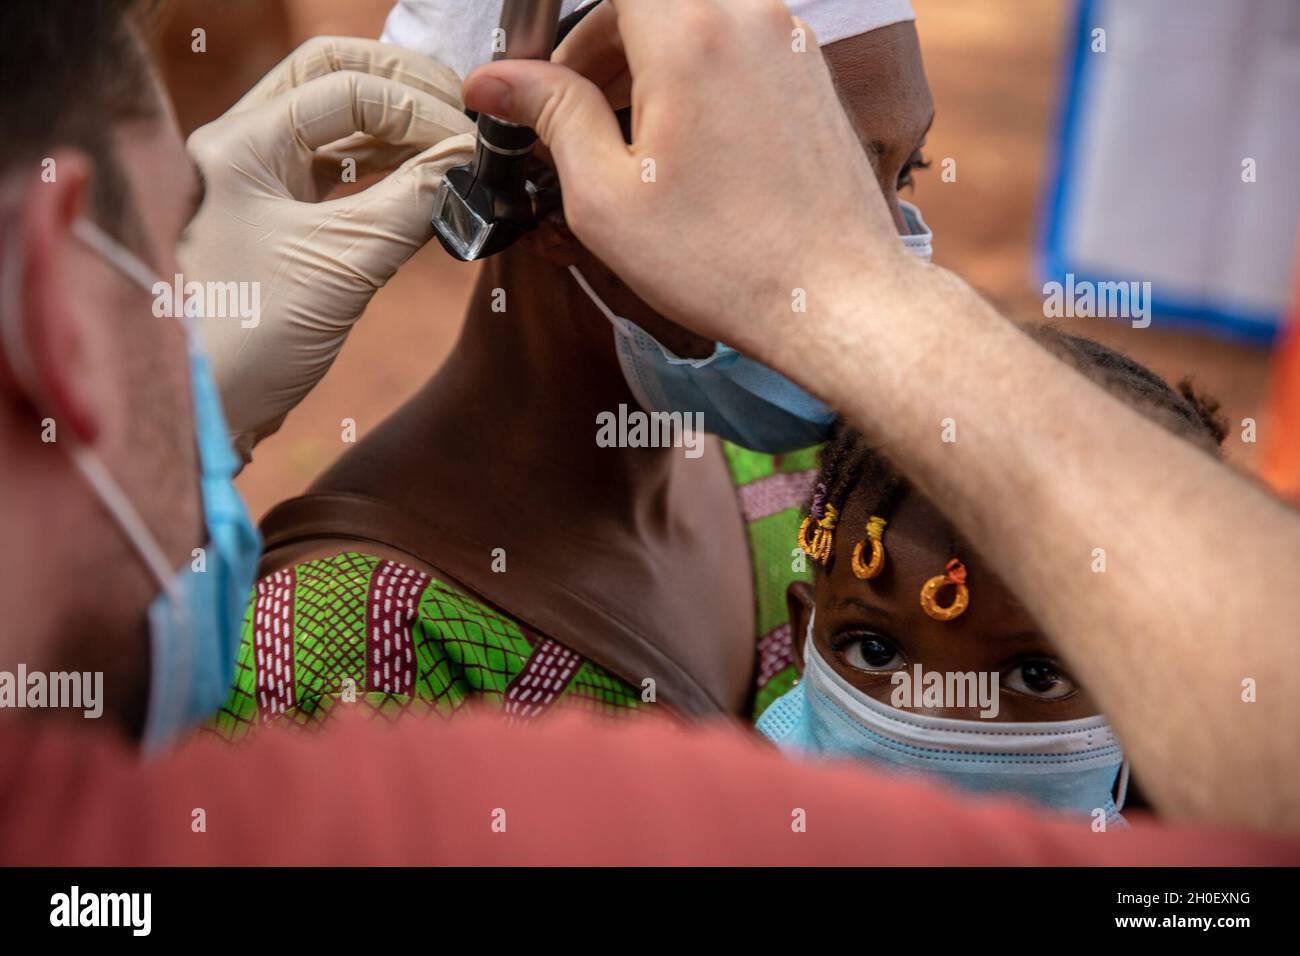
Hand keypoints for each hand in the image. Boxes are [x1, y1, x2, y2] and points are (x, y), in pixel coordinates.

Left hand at [181, 37, 475, 461]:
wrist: (202, 413)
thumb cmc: (245, 341)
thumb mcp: (341, 266)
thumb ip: (411, 204)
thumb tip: (469, 164)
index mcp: (239, 145)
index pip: (346, 89)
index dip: (418, 110)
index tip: (469, 146)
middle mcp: (242, 150)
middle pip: (333, 78)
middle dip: (404, 89)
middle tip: (462, 118)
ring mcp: (259, 185)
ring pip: (338, 125)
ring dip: (399, 131)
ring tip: (454, 153)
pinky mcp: (279, 223)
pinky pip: (340, 174)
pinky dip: (387, 171)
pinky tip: (427, 186)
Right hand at [461, 0, 912, 366]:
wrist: (834, 298)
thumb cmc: (725, 261)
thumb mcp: (606, 196)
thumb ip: (550, 116)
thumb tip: (495, 80)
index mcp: (692, 34)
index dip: (573, 35)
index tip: (554, 83)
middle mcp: (750, 17)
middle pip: (654, 0)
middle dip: (607, 47)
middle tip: (582, 116)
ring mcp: (789, 43)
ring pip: (698, 19)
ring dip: (653, 63)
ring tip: (633, 142)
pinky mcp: (811, 75)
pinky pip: (738, 46)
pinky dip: (699, 76)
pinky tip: (687, 148)